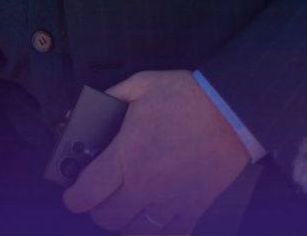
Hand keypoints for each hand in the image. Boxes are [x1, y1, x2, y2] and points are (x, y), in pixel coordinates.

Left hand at [61, 71, 250, 233]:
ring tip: (125, 208)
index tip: (72, 196)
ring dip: (125, 223)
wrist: (234, 111)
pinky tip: (152, 221)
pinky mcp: (194, 208)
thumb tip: (82, 114)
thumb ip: (108, 99)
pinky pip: (171, 235)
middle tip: (99, 196)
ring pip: (136, 232)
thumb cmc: (187, 97)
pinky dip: (158, 232)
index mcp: (127, 155)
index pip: (87, 193)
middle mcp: (146, 185)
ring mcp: (172, 201)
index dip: (73, 198)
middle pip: (108, 218)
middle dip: (97, 209)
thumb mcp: (140, 85)